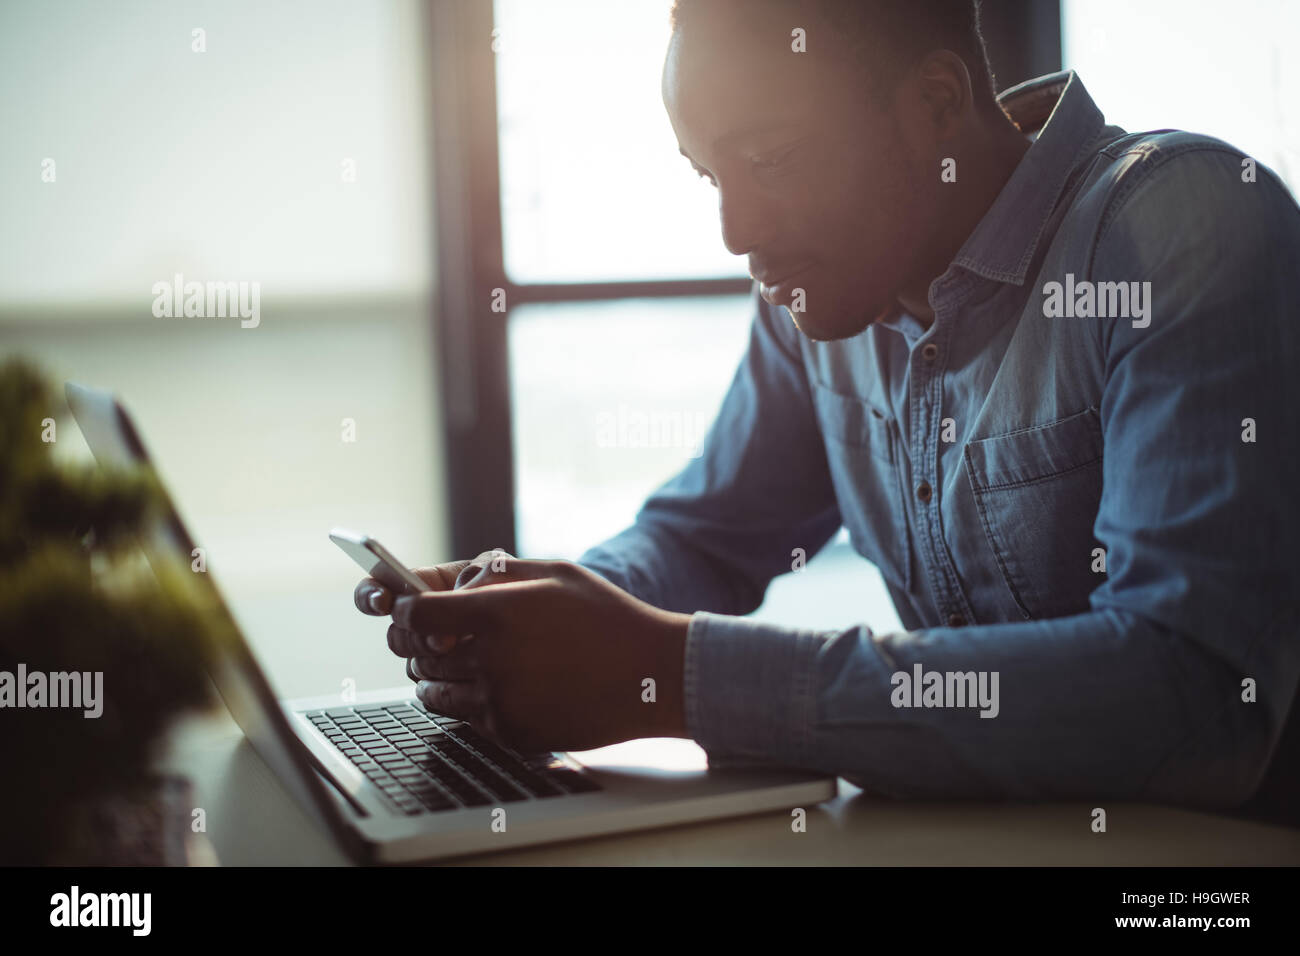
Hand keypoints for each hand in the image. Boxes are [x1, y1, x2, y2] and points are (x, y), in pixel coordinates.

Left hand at [355, 555, 690, 752]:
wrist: (651, 676)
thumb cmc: (606, 617)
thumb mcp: (554, 573)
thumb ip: (494, 573)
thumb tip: (449, 585)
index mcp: (499, 613)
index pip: (416, 613)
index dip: (404, 609)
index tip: (408, 609)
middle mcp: (493, 659)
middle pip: (419, 653)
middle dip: (416, 643)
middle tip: (428, 637)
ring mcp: (501, 701)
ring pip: (434, 690)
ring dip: (435, 675)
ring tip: (457, 662)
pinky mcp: (511, 733)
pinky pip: (464, 718)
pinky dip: (466, 702)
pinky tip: (490, 686)